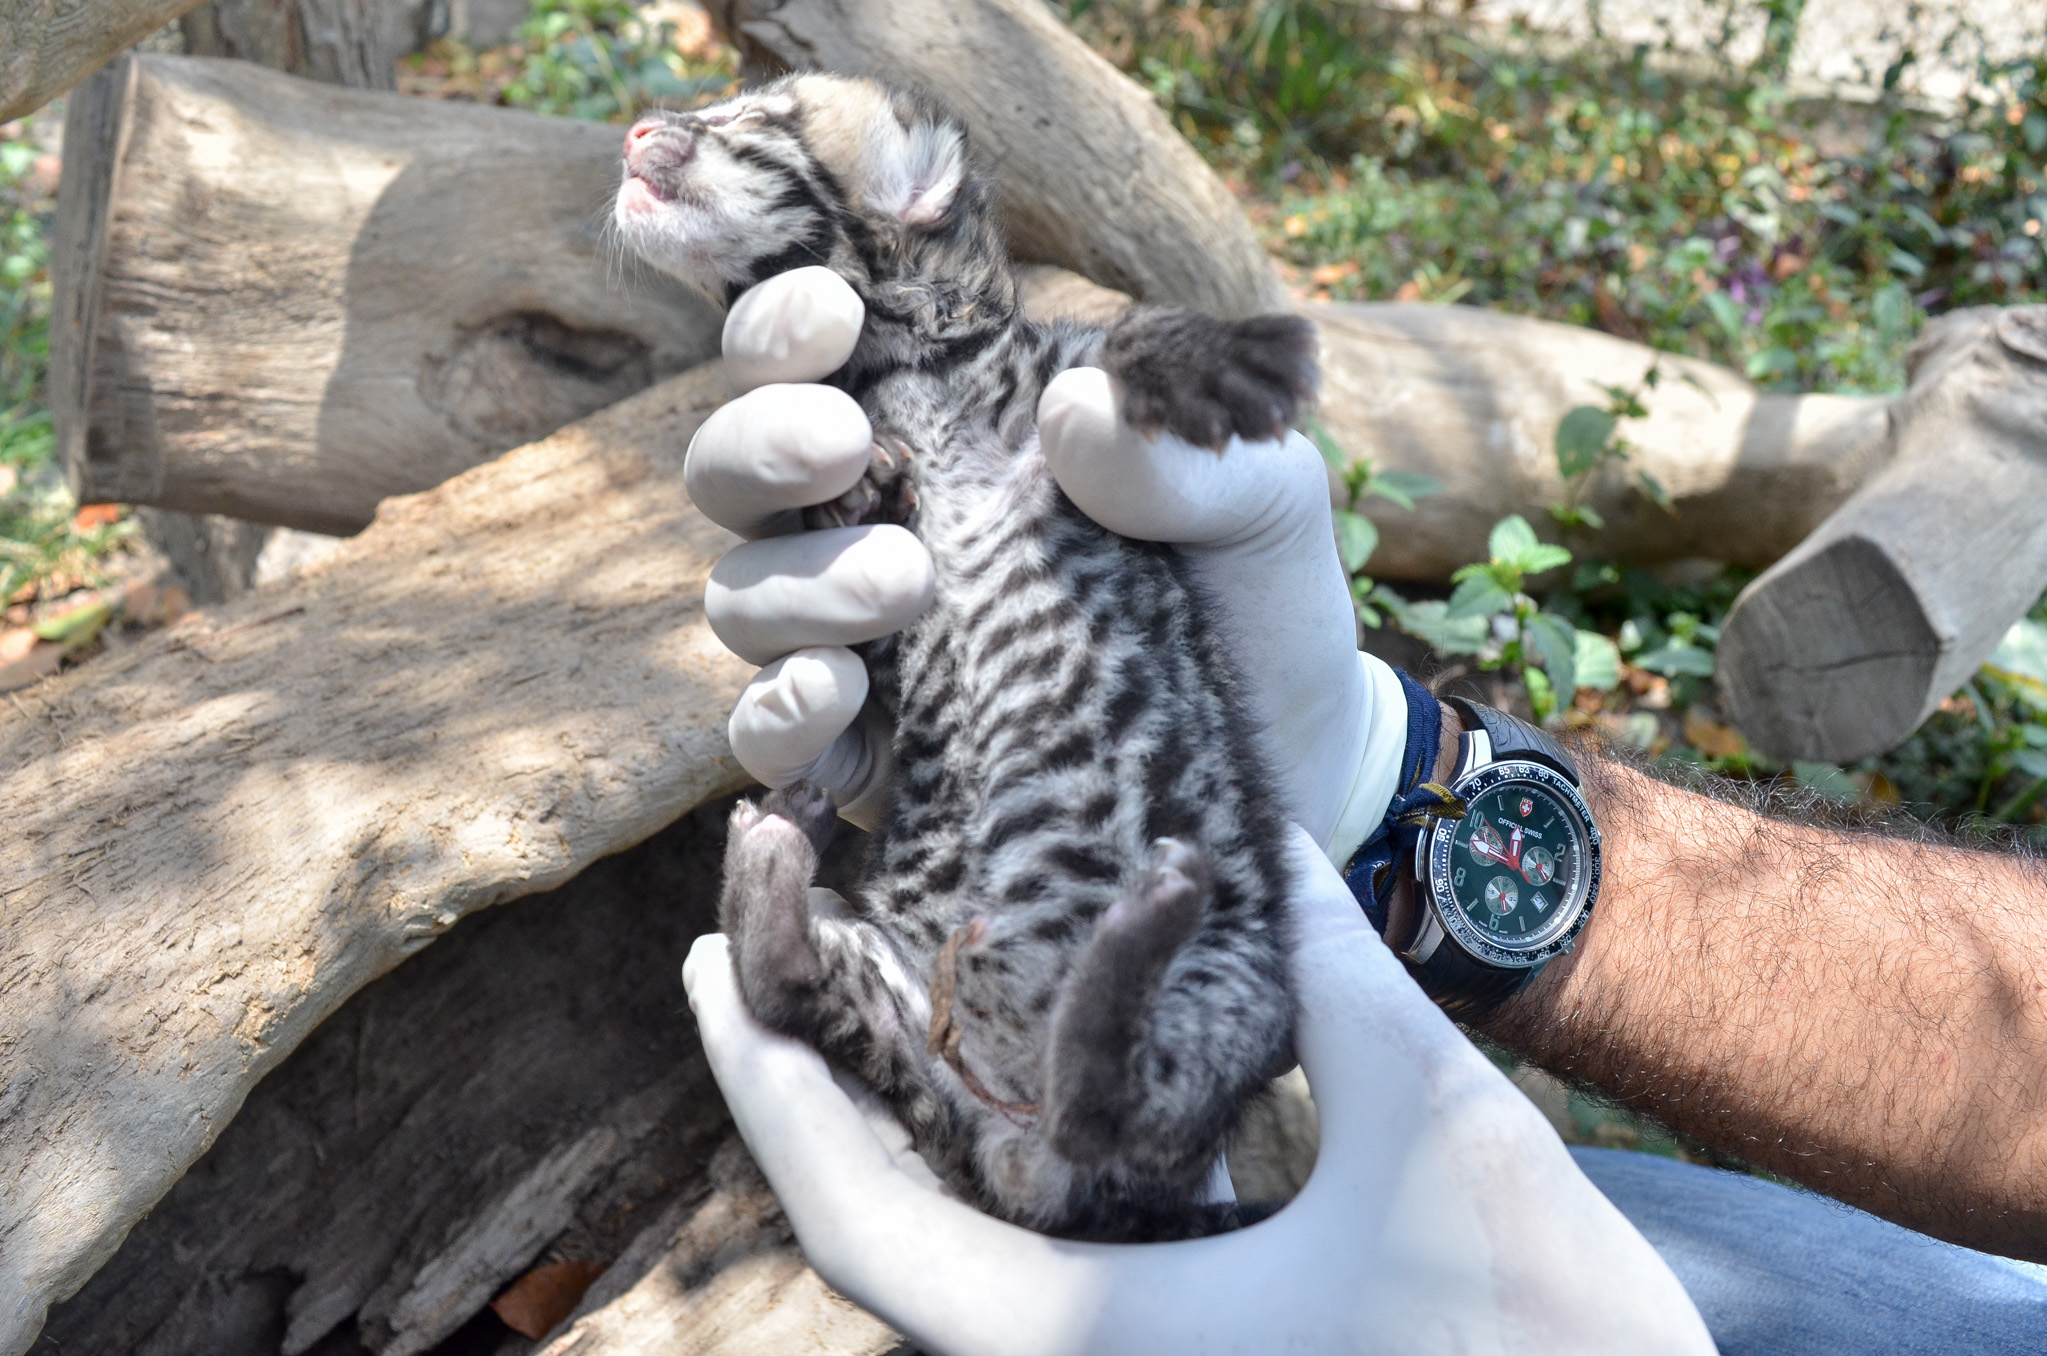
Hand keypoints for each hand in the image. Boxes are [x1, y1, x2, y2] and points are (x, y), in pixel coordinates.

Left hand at [683, 827, 1714, 1354]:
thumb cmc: (1540, 1324)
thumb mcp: (1430, 1119)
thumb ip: (1338, 970)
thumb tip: (1273, 830)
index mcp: (1080, 1343)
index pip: (853, 1220)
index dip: (760, 1090)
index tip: (700, 966)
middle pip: (868, 1236)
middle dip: (793, 1094)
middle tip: (737, 951)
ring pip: (938, 1257)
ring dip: (873, 1129)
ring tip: (841, 994)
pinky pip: (1023, 1269)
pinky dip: (969, 1171)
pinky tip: (982, 1085)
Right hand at [693, 266, 1407, 852]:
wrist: (1296, 757)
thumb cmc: (1255, 593)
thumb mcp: (1261, 498)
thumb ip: (1185, 443)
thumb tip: (1074, 415)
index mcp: (950, 437)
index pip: (811, 357)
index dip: (783, 322)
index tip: (837, 313)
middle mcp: (879, 528)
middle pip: (731, 469)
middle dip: (762, 440)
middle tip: (849, 445)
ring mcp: (864, 647)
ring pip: (741, 596)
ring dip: (796, 582)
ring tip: (908, 582)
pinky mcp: (872, 759)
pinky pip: (767, 734)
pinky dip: (783, 710)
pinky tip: (845, 692)